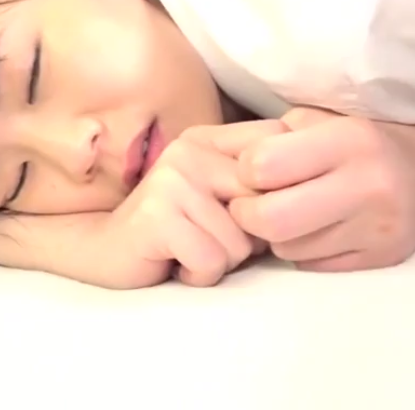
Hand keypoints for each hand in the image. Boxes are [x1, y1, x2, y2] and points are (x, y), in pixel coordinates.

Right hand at [105, 121, 285, 287]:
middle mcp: (189, 151)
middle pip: (264, 205)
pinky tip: (175, 261)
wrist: (104, 250)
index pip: (276, 148)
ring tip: (189, 249)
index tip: (245, 212)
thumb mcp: (216, 195)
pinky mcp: (157, 217)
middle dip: (248, 237)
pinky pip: (212, 261)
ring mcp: (171, 181)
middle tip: (212, 237)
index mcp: (207, 139)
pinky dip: (199, 274)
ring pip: (239, 242)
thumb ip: (253, 183)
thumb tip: (310, 190)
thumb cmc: (174, 230)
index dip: (280, 191)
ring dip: (220, 261)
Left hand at [228, 108, 414, 271]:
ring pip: (288, 249)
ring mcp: (378, 228)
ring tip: (291, 212)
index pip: (263, 167)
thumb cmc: (360, 140)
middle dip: (247, 214)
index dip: (245, 171)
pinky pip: (312, 265)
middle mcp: (368, 185)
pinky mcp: (382, 259)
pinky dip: (302, 250)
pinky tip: (317, 228)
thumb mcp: (319, 120)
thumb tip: (219, 163)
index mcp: (348, 140)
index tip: (253, 171)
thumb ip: (272, 138)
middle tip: (251, 204)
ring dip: (276, 234)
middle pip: (270, 220)